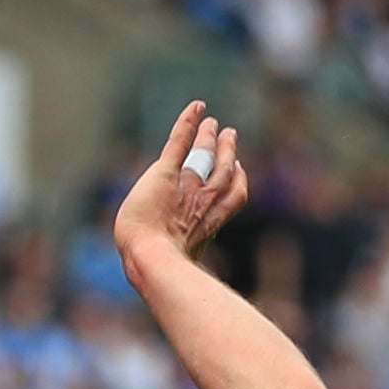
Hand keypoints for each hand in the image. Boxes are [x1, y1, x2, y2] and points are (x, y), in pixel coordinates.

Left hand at [111, 101, 247, 274]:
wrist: (150, 255)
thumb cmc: (157, 266)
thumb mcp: (173, 263)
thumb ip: (179, 263)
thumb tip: (170, 282)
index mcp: (207, 222)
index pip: (230, 197)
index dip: (236, 181)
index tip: (238, 169)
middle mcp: (203, 201)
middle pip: (221, 171)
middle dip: (227, 152)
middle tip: (229, 134)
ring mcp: (186, 184)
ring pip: (204, 154)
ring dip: (209, 137)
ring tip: (213, 123)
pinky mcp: (166, 172)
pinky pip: (180, 142)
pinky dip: (188, 122)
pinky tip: (196, 107)